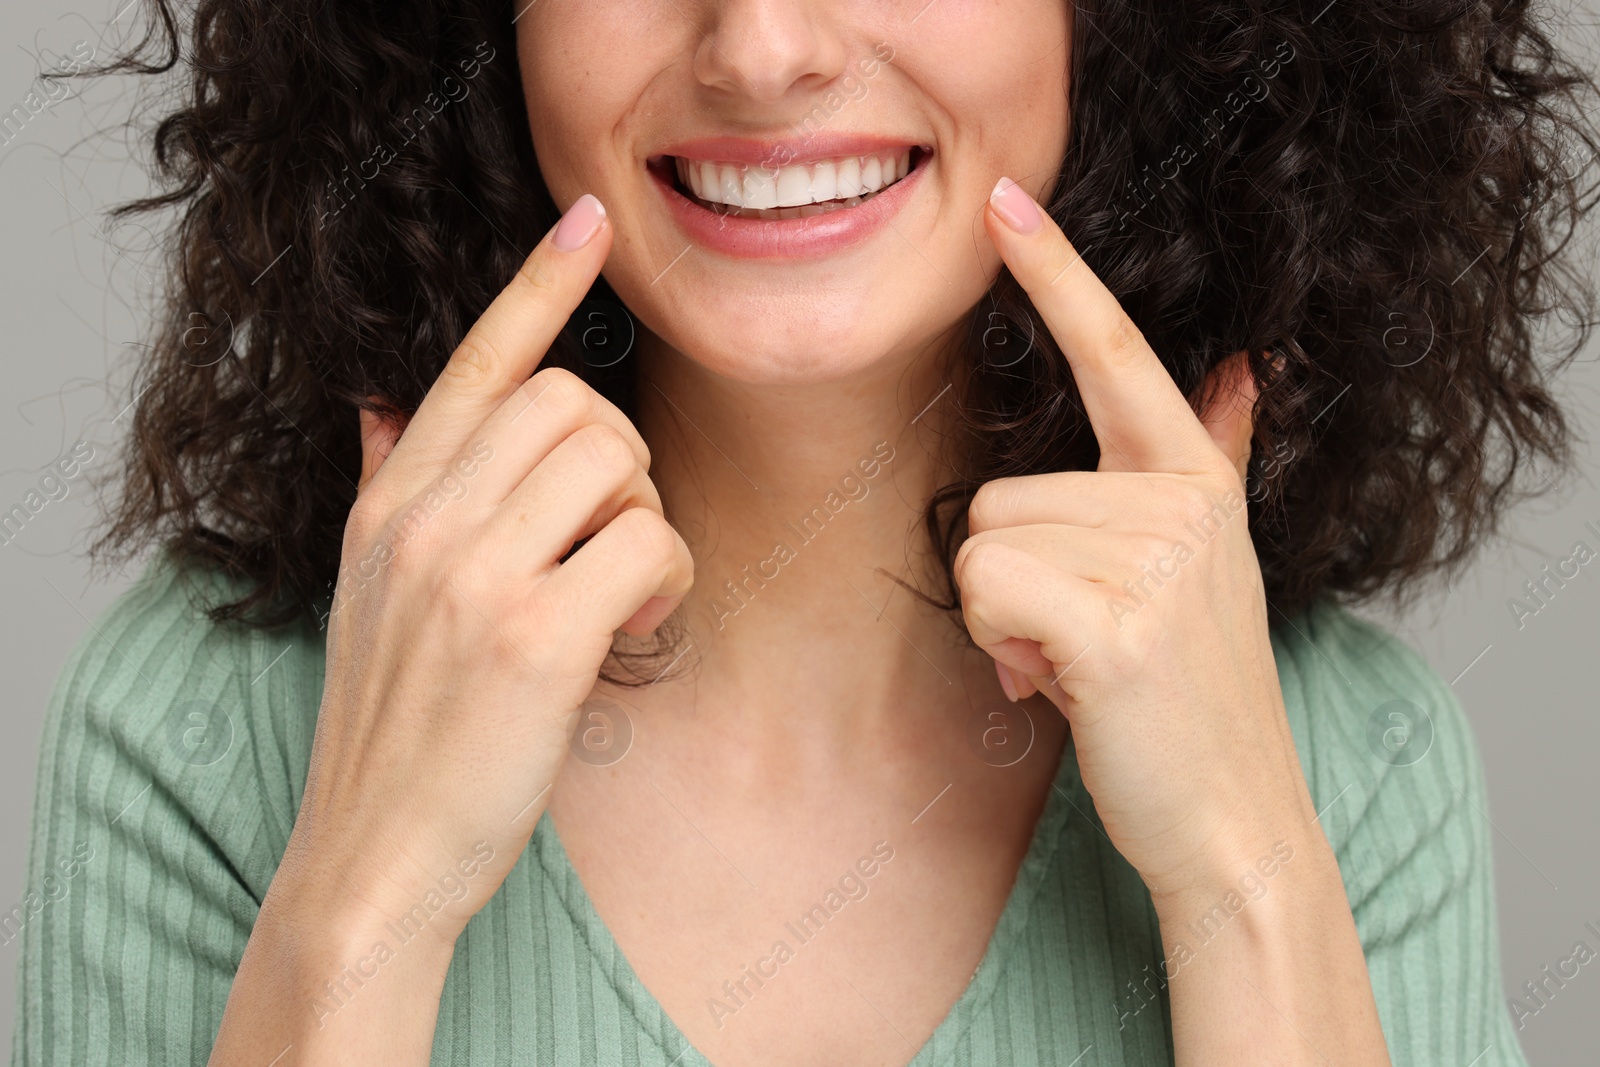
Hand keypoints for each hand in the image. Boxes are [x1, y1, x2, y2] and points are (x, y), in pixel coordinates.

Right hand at [273, 194, 694, 943]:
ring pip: (618, 463)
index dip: (539, 284)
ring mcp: (475, 574)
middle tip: (613, 537)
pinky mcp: (535, 637)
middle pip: (573, 402)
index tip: (591, 220)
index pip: (475, 363)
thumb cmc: (395, 728)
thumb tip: (379, 406)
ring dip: (647, 522)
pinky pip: (649, 546)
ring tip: (621, 594)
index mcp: (391, 502)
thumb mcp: (368, 592)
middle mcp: (425, 519)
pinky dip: (666, 583)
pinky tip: (634, 633)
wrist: (374, 856)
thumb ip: (386, 489)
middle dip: (623, 459)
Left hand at [957, 178, 1318, 899]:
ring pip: (979, 543)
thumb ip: (1212, 456)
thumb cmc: (1189, 695)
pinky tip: (1058, 684)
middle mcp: (1183, 501)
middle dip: (1007, 579)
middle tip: (1076, 639)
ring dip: (1001, 617)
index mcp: (1193, 479)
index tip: (1006, 205)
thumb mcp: (1210, 564)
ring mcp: (1158, 559)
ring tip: (1074, 662)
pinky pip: (985, 588)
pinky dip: (999, 646)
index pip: (1116, 352)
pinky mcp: (1118, 622)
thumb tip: (1239, 369)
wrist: (1231, 819)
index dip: (1058, 275)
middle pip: (995, 493)